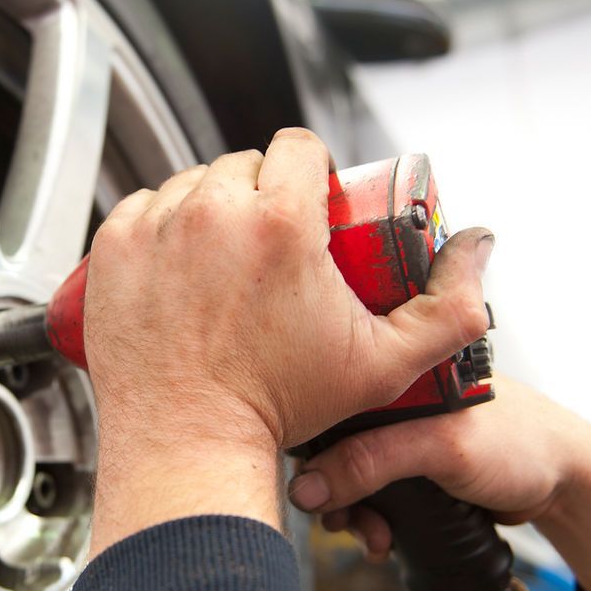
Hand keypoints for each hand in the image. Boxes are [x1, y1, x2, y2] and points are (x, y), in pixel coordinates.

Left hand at [84, 128, 493, 553]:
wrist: (188, 445)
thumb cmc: (278, 407)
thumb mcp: (384, 364)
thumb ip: (449, 310)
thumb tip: (478, 249)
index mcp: (280, 220)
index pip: (298, 146)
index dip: (311, 171)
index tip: (311, 205)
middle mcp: (212, 211)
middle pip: (245, 163)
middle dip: (263, 194)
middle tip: (271, 248)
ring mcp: (155, 227)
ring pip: (192, 183)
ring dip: (211, 207)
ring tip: (226, 261)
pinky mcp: (112, 248)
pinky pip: (143, 207)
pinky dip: (161, 226)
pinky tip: (181, 264)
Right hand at [289, 378, 590, 533]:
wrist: (568, 484)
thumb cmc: (523, 445)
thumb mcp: (442, 448)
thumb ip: (373, 460)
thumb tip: (310, 487)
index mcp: (403, 368)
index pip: (335, 397)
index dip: (313, 442)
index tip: (307, 483)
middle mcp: (398, 396)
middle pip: (337, 441)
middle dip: (334, 487)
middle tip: (341, 520)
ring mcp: (406, 432)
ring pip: (353, 470)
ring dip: (353, 508)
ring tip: (370, 535)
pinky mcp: (415, 465)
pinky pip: (376, 489)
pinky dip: (373, 515)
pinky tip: (382, 536)